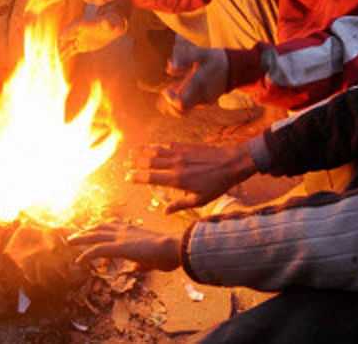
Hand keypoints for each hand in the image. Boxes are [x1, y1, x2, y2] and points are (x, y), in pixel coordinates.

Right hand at [59, 11, 126, 58]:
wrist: (111, 29)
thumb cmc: (111, 24)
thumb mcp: (110, 24)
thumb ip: (106, 23)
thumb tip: (105, 22)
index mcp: (83, 24)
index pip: (73, 27)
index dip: (67, 32)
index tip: (61, 38)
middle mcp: (77, 31)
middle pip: (66, 36)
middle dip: (60, 44)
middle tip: (56, 52)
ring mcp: (77, 39)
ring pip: (66, 46)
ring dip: (61, 52)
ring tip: (55, 60)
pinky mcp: (79, 46)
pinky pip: (70, 51)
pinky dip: (65, 56)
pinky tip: (60, 62)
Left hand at [68, 222, 180, 269]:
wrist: (174, 248)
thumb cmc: (168, 253)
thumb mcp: (152, 257)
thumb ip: (142, 262)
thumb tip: (136, 267)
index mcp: (132, 230)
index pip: (111, 226)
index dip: (100, 229)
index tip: (91, 231)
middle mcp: (125, 230)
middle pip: (99, 227)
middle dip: (85, 231)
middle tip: (74, 235)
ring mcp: (121, 237)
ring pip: (94, 235)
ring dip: (80, 238)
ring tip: (69, 242)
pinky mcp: (120, 247)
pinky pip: (98, 250)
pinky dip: (87, 255)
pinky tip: (79, 260)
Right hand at [127, 142, 256, 212]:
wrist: (232, 163)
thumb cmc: (218, 184)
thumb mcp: (201, 200)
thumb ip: (180, 205)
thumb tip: (164, 212)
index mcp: (178, 180)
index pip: (151, 177)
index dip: (137, 177)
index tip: (126, 177)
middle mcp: (176, 165)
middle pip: (149, 162)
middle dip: (135, 162)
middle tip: (124, 164)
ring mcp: (180, 153)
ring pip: (156, 151)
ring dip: (142, 151)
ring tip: (131, 152)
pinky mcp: (186, 146)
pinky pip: (167, 145)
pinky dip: (156, 145)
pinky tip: (150, 146)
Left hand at [158, 40, 229, 116]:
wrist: (234, 68)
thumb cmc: (215, 59)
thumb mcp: (202, 54)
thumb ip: (185, 59)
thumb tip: (169, 69)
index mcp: (199, 85)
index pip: (180, 104)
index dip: (169, 100)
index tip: (165, 89)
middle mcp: (202, 97)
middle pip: (180, 111)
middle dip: (168, 104)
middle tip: (166, 89)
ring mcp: (204, 101)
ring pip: (183, 110)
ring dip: (173, 102)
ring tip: (172, 87)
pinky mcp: (205, 102)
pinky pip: (189, 105)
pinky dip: (181, 99)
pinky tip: (179, 87)